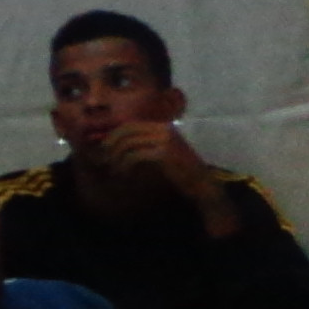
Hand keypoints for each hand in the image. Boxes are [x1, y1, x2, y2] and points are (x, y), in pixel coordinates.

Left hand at [81, 120, 226, 213]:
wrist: (202, 184)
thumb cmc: (183, 172)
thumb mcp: (164, 153)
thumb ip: (148, 144)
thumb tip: (119, 144)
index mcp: (164, 127)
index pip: (131, 124)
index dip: (114, 134)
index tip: (106, 148)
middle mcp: (165, 129)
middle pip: (127, 130)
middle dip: (111, 144)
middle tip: (105, 159)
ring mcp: (165, 140)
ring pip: (129, 143)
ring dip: (117, 157)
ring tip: (114, 169)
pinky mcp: (164, 154)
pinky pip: (135, 155)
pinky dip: (125, 165)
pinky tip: (124, 174)